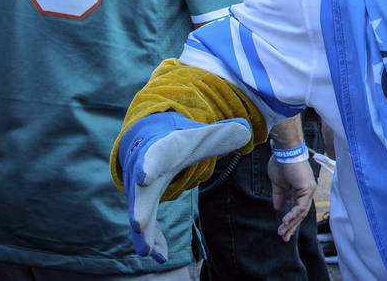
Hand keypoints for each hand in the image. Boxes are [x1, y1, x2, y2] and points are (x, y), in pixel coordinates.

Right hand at [119, 112, 250, 261]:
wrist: (151, 142)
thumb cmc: (178, 142)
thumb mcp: (199, 136)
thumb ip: (222, 134)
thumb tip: (248, 131)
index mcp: (161, 150)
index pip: (155, 156)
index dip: (149, 166)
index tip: (144, 176)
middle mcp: (145, 172)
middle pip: (140, 192)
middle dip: (140, 208)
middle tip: (138, 224)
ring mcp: (140, 191)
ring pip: (140, 213)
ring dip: (144, 233)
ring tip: (148, 252)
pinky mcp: (142, 205)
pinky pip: (146, 224)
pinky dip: (151, 239)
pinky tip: (159, 256)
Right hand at [269, 156, 316, 241]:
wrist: (284, 151)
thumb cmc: (281, 163)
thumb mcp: (278, 183)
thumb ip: (279, 196)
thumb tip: (278, 208)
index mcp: (301, 189)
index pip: (297, 208)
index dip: (290, 220)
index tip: (282, 230)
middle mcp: (307, 190)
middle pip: (301, 213)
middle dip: (291, 226)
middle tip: (283, 237)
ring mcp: (309, 189)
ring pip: (302, 212)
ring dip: (291, 223)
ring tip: (282, 232)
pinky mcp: (307, 188)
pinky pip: (301, 206)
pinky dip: (293, 215)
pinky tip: (286, 222)